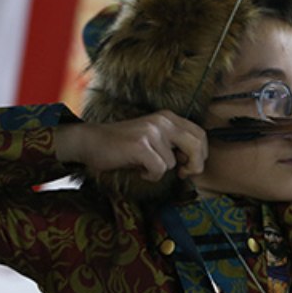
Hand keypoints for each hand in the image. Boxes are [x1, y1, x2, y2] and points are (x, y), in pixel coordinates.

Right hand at [54, 110, 206, 181]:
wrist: (90, 141)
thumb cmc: (123, 146)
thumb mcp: (154, 139)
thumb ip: (174, 145)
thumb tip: (194, 163)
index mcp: (168, 117)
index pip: (200, 134)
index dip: (201, 154)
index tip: (189, 166)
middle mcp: (163, 121)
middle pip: (196, 145)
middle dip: (195, 165)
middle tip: (182, 173)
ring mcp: (151, 132)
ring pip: (172, 162)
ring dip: (160, 171)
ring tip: (143, 165)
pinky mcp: (140, 145)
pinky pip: (159, 169)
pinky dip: (150, 175)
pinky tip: (138, 170)